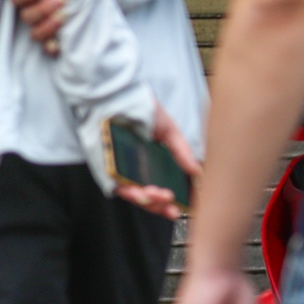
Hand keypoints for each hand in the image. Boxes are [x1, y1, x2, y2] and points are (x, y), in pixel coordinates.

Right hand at [4, 0, 65, 56]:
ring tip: (63, 15)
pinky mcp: (55, 39)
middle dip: (42, 9)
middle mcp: (32, 12)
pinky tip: (57, 44)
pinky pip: (48, 48)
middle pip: (27, 16)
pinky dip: (51, 47)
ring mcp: (43, 26)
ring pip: (35, 33)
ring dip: (47, 26)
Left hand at [115, 103, 201, 220]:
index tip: (191, 206)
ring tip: (162, 196)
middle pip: (152, 197)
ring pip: (137, 196)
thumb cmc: (142, 109)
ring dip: (150, 202)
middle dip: (163, 206)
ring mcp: (123, 172)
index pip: (168, 187)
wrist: (115, 97)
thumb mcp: (168, 129)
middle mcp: (140, 170)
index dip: (179, 199)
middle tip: (173, 207)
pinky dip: (131, 193)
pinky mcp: (106, 169)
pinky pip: (118, 187)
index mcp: (156, 163)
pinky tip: (142, 193)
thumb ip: (181, 151)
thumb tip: (197, 171)